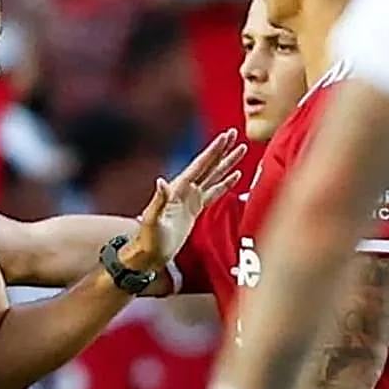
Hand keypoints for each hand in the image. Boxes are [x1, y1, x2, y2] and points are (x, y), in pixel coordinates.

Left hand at [124, 130, 245, 270]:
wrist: (150, 254)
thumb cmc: (148, 238)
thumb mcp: (152, 219)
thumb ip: (158, 200)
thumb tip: (161, 181)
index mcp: (178, 188)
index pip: (200, 165)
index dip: (213, 151)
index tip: (225, 137)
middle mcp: (185, 190)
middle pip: (209, 165)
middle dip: (222, 150)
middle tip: (234, 133)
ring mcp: (191, 198)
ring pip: (214, 175)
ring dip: (227, 163)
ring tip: (240, 149)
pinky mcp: (196, 208)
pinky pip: (214, 191)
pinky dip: (225, 182)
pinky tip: (235, 175)